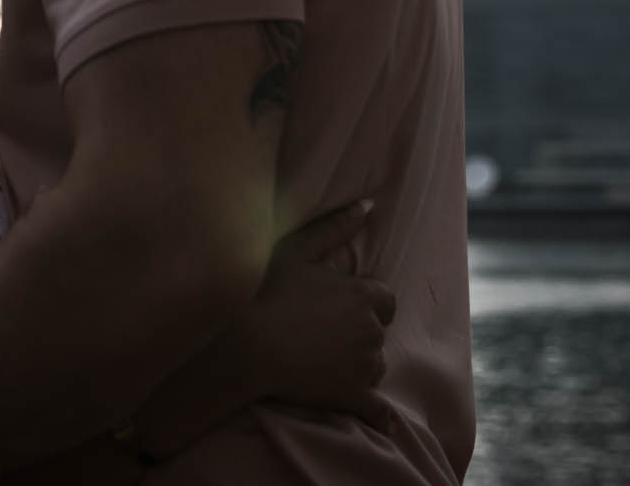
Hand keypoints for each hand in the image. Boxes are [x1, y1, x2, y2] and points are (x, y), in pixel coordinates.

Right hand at [247, 200, 395, 427]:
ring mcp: (363, 366)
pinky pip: (375, 409)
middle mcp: (371, 330)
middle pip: (377, 333)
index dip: (366, 303)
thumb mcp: (297, 250)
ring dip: (359, 364)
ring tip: (324, 361)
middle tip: (323, 333)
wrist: (244, 344)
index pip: (384, 300)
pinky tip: (383, 424)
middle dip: (358, 333)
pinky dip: (380, 416)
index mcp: (363, 294)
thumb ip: (334, 227)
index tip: (342, 306)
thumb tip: (367, 204)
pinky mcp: (351, 396)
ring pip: (374, 366)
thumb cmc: (266, 291)